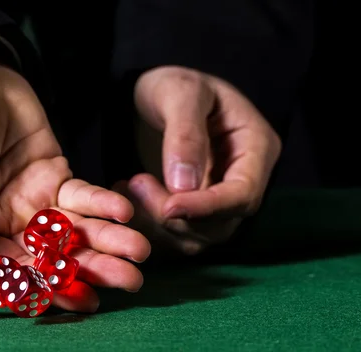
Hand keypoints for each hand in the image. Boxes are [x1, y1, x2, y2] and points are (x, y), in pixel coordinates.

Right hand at [0, 58, 150, 311]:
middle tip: (128, 281)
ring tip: (139, 253)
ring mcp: (32, 199)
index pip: (5, 264)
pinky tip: (125, 211)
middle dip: (87, 270)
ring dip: (106, 243)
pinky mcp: (55, 174)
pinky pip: (82, 195)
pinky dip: (103, 204)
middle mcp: (4, 220)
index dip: (37, 284)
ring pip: (72, 230)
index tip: (71, 297)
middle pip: (48, 256)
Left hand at [114, 66, 280, 253]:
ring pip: (196, 237)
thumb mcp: (180, 93)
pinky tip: (126, 196)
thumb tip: (184, 186)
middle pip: (221, 224)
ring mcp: (218, 198)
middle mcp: (243, 179)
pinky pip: (175, 234)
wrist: (153, 96)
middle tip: (136, 184)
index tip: (168, 207)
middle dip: (175, 216)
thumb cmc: (173, 85)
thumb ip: (185, 135)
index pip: (243, 195)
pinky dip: (148, 226)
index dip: (208, 208)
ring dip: (157, 224)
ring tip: (128, 185)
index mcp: (256, 147)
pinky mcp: (193, 210)